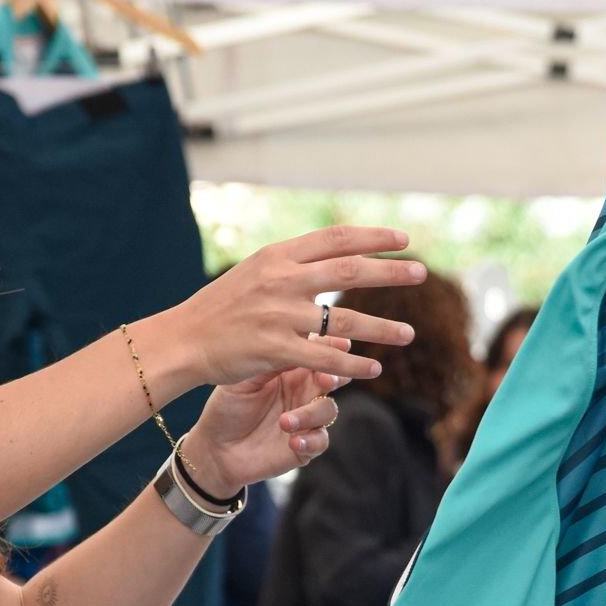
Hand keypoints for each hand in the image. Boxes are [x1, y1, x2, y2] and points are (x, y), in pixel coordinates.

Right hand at [151, 227, 422, 389]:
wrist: (184, 340)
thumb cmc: (221, 308)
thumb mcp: (255, 272)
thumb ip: (293, 266)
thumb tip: (335, 257)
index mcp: (277, 256)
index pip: (335, 239)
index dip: (373, 237)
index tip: (404, 240)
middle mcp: (281, 280)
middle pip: (348, 270)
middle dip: (390, 271)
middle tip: (422, 273)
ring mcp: (279, 315)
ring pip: (344, 319)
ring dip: (382, 327)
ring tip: (409, 334)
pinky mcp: (275, 349)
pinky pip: (325, 358)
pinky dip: (353, 363)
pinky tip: (374, 368)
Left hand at [184, 361, 343, 497]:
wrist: (215, 448)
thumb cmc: (227, 408)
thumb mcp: (244, 381)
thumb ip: (271, 363)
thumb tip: (298, 341)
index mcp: (291, 371)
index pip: (317, 354)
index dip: (329, 349)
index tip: (337, 346)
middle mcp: (303, 392)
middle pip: (334, 378)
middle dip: (336, 377)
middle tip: (326, 379)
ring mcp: (306, 420)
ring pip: (328, 410)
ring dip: (311, 414)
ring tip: (285, 422)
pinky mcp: (305, 447)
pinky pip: (320, 441)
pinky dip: (310, 441)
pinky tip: (293, 441)